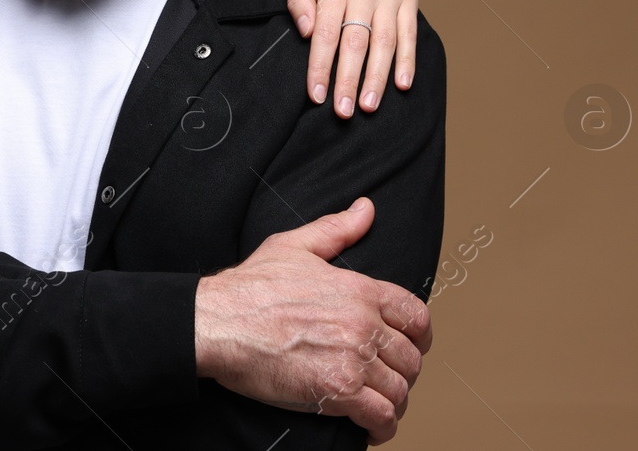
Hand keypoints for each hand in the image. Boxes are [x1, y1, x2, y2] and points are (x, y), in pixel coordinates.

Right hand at [194, 198, 431, 444]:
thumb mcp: (293, 246)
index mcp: (359, 289)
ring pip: (400, 390)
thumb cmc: (249, 288)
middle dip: (402, 372)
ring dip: (392, 402)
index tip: (412, 347)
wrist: (218, 322)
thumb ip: (336, 229)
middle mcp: (363, 323)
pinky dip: (382, 427)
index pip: (416, 316)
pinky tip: (371, 427)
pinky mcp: (338, 390)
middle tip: (385, 379)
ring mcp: (353, 358)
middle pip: (411, 358)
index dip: (420, 336)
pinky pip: (382, 416)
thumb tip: (366, 210)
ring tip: (377, 405)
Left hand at [288, 0, 418, 116]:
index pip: (326, 33)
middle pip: (356, 42)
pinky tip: (401, 84)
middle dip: (348, 80)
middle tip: (342, 111)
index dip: (321, 67)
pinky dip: (408, 60)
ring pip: (385, 41)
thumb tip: (308, 31)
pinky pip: (409, 32)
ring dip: (377, 77)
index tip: (317, 95)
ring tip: (368, 105)